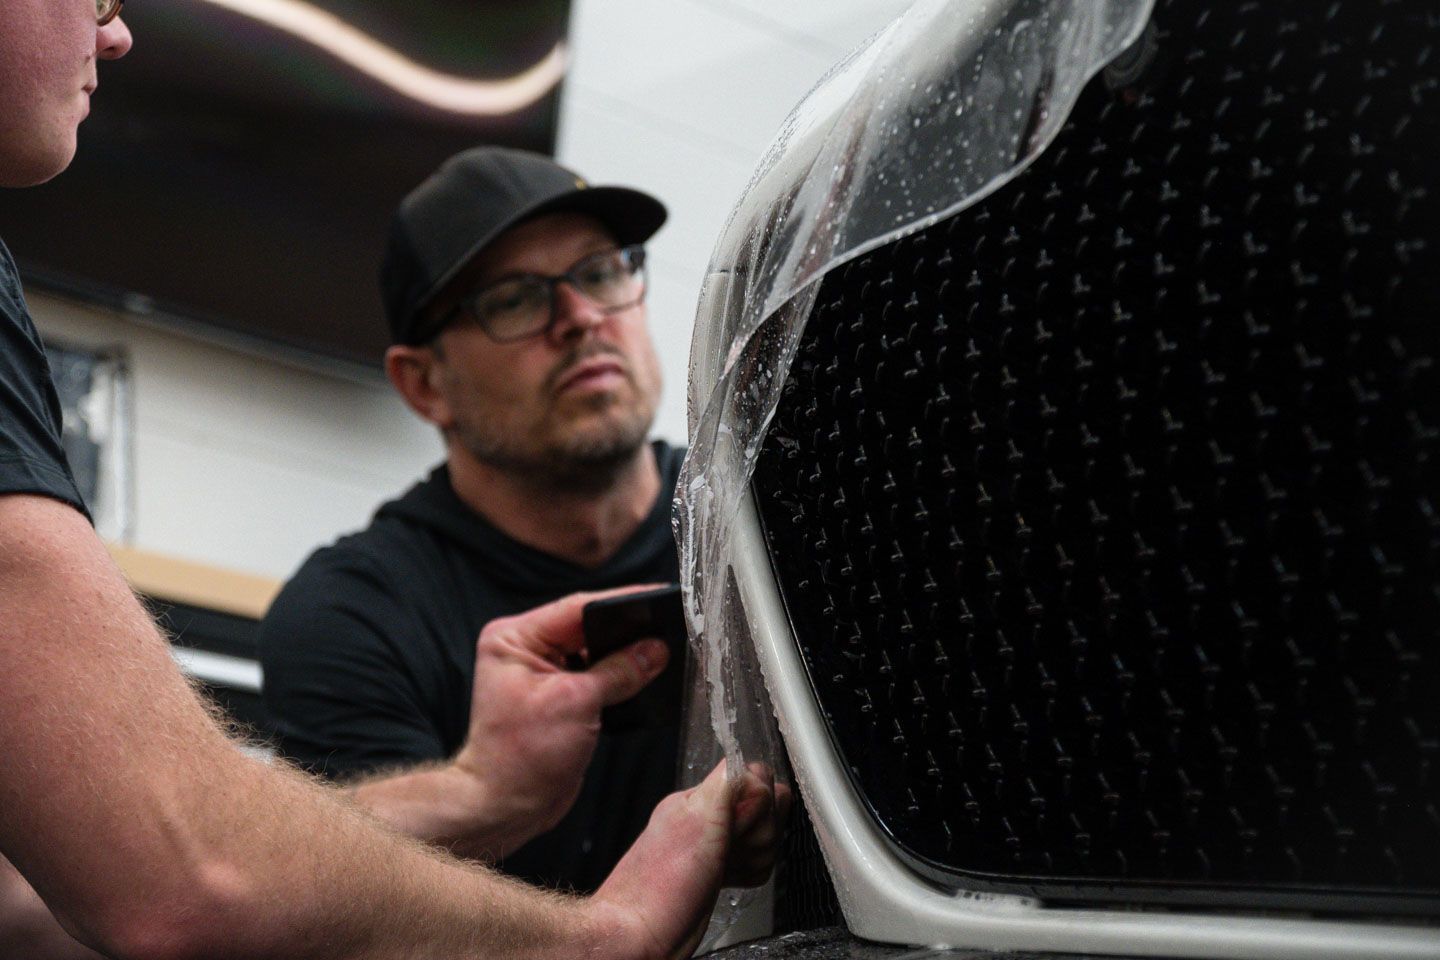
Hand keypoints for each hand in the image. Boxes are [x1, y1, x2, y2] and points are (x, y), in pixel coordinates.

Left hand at [450, 587, 670, 853]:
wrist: (506, 807)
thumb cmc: (520, 757)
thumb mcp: (576, 704)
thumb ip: (620, 671)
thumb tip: (655, 649)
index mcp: (515, 638)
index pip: (577, 608)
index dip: (622, 603)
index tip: (657, 597)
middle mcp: (525, 649)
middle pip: (588, 627)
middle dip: (627, 632)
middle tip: (666, 630)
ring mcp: (542, 673)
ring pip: (595, 651)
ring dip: (624, 658)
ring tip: (658, 657)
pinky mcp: (558, 696)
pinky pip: (596, 675)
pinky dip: (618, 678)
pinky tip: (641, 680)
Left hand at [588, 762, 791, 959]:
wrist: (641, 936)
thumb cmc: (658, 886)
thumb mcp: (699, 819)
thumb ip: (725, 784)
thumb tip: (746, 763)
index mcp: (701, 798)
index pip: (755, 778)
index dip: (759, 802)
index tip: (740, 824)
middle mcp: (708, 818)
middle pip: (765, 810)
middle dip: (760, 833)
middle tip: (731, 849)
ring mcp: (715, 846)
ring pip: (763, 838)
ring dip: (755, 856)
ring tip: (727, 868)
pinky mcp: (720, 872)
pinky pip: (755, 863)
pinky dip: (751, 873)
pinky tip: (730, 881)